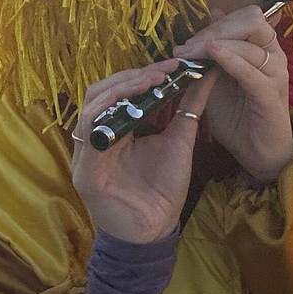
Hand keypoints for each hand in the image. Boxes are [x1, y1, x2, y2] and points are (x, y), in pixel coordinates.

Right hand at [72, 62, 213, 243]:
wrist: (158, 230)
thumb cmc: (164, 188)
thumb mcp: (180, 137)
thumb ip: (189, 106)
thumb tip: (207, 73)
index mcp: (116, 129)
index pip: (118, 89)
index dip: (143, 72)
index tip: (175, 63)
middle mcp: (96, 138)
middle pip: (100, 92)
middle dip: (132, 76)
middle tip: (164, 69)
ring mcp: (87, 155)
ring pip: (91, 108)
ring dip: (121, 90)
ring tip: (152, 80)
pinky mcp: (85, 173)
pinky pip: (88, 137)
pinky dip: (106, 116)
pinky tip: (129, 104)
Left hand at [173, 6, 292, 185]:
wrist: (256, 153)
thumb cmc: (238, 117)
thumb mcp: (218, 80)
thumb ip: (214, 52)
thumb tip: (210, 16)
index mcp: (264, 49)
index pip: (246, 17)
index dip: (217, 23)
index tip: (189, 40)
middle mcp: (274, 56)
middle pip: (251, 20)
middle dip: (215, 29)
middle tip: (187, 47)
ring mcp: (276, 75)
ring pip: (249, 44)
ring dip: (215, 45)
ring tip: (189, 55)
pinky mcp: (271, 96)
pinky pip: (251, 73)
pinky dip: (231, 61)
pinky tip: (213, 57)